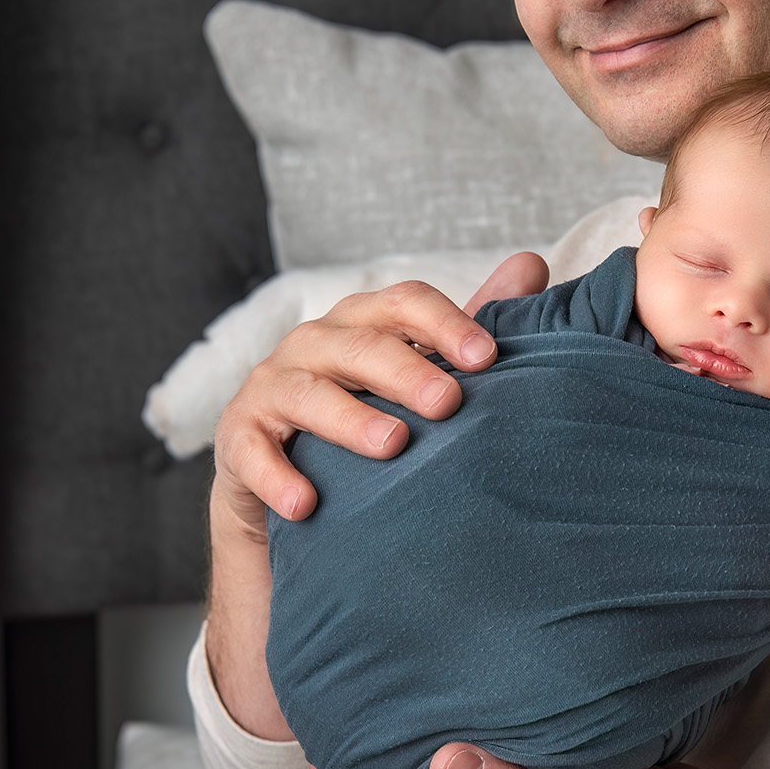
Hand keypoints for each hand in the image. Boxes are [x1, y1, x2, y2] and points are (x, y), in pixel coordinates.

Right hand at [205, 250, 549, 737]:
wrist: (290, 491)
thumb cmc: (368, 420)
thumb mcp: (420, 376)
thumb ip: (467, 329)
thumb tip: (531, 264)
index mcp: (363, 323)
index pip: (403, 304)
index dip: (445, 323)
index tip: (488, 357)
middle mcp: (314, 346)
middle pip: (358, 343)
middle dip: (405, 370)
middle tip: (449, 402)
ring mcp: (270, 390)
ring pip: (306, 391)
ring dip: (349, 418)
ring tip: (392, 446)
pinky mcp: (237, 441)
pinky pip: (251, 452)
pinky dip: (277, 475)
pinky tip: (307, 504)